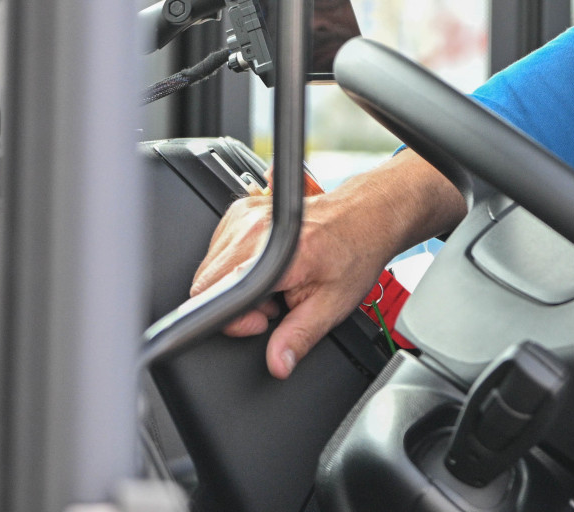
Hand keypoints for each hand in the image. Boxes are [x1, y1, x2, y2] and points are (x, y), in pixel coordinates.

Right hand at [190, 152, 460, 378]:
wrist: (366, 216)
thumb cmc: (355, 253)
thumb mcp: (333, 304)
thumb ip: (299, 336)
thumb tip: (278, 363)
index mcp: (278, 253)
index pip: (217, 294)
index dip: (234, 320)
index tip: (262, 321)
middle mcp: (255, 228)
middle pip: (207, 282)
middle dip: (236, 305)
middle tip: (275, 303)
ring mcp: (245, 214)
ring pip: (210, 267)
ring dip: (235, 283)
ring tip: (276, 283)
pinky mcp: (241, 210)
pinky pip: (218, 247)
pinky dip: (236, 263)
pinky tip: (267, 265)